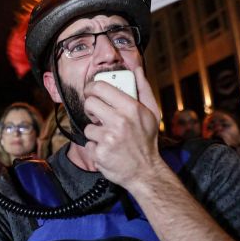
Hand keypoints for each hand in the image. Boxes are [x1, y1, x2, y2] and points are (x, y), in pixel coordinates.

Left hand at [83, 67, 162, 187]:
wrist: (145, 171)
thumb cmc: (147, 140)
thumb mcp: (152, 112)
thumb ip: (143, 89)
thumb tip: (137, 69)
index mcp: (131, 108)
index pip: (101, 87)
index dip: (92, 87)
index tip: (92, 91)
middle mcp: (119, 122)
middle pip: (89, 103)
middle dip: (91, 109)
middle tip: (98, 114)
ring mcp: (108, 138)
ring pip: (87, 126)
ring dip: (95, 132)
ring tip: (109, 137)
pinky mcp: (99, 153)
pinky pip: (88, 144)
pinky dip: (95, 147)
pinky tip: (107, 149)